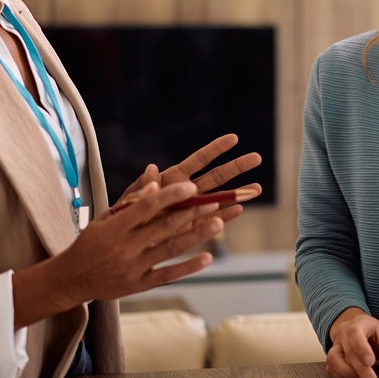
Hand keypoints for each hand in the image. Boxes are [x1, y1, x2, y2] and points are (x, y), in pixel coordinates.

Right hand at [14, 181, 224, 325]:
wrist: (72, 278)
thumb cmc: (90, 242)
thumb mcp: (104, 218)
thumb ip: (131, 199)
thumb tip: (154, 173)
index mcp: (114, 227)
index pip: (146, 207)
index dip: (169, 195)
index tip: (190, 186)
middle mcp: (125, 247)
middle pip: (163, 227)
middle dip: (190, 213)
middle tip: (213, 200)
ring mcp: (133, 267)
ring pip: (170, 249)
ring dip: (196, 235)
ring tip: (218, 222)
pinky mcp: (139, 285)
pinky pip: (168, 275)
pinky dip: (188, 267)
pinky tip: (207, 257)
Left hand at [116, 134, 262, 222]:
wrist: (120, 239)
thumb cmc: (124, 214)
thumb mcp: (131, 199)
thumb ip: (143, 186)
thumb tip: (151, 169)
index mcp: (172, 178)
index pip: (198, 160)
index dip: (215, 149)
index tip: (234, 138)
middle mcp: (186, 191)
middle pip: (215, 176)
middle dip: (236, 167)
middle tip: (256, 158)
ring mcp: (191, 209)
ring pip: (219, 198)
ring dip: (238, 193)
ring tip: (258, 188)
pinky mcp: (191, 227)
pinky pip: (211, 220)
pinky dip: (224, 216)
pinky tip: (239, 210)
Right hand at [325, 308, 378, 377]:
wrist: (360, 334)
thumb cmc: (375, 336)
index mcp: (359, 323)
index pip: (355, 333)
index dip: (361, 348)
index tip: (370, 362)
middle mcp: (343, 334)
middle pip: (347, 351)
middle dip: (360, 370)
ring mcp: (335, 346)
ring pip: (333, 360)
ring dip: (348, 374)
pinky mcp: (332, 360)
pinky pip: (331, 370)